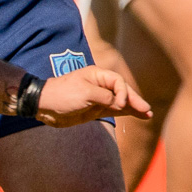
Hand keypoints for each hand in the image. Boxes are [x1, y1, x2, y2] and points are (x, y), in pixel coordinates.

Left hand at [36, 66, 152, 125]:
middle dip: (135, 101)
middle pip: (123, 91)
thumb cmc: (62, 94)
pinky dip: (126, 113)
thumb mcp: (84, 93)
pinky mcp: (97, 109)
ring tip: (148, 115)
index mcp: (98, 75)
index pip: (118, 82)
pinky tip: (137, 116)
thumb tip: (119, 104)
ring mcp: (100, 97)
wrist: (43, 106)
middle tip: (147, 110)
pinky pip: (115, 110)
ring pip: (121, 102)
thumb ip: (105, 97)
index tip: (119, 105)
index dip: (123, 93)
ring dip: (134, 108)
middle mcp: (101, 85)